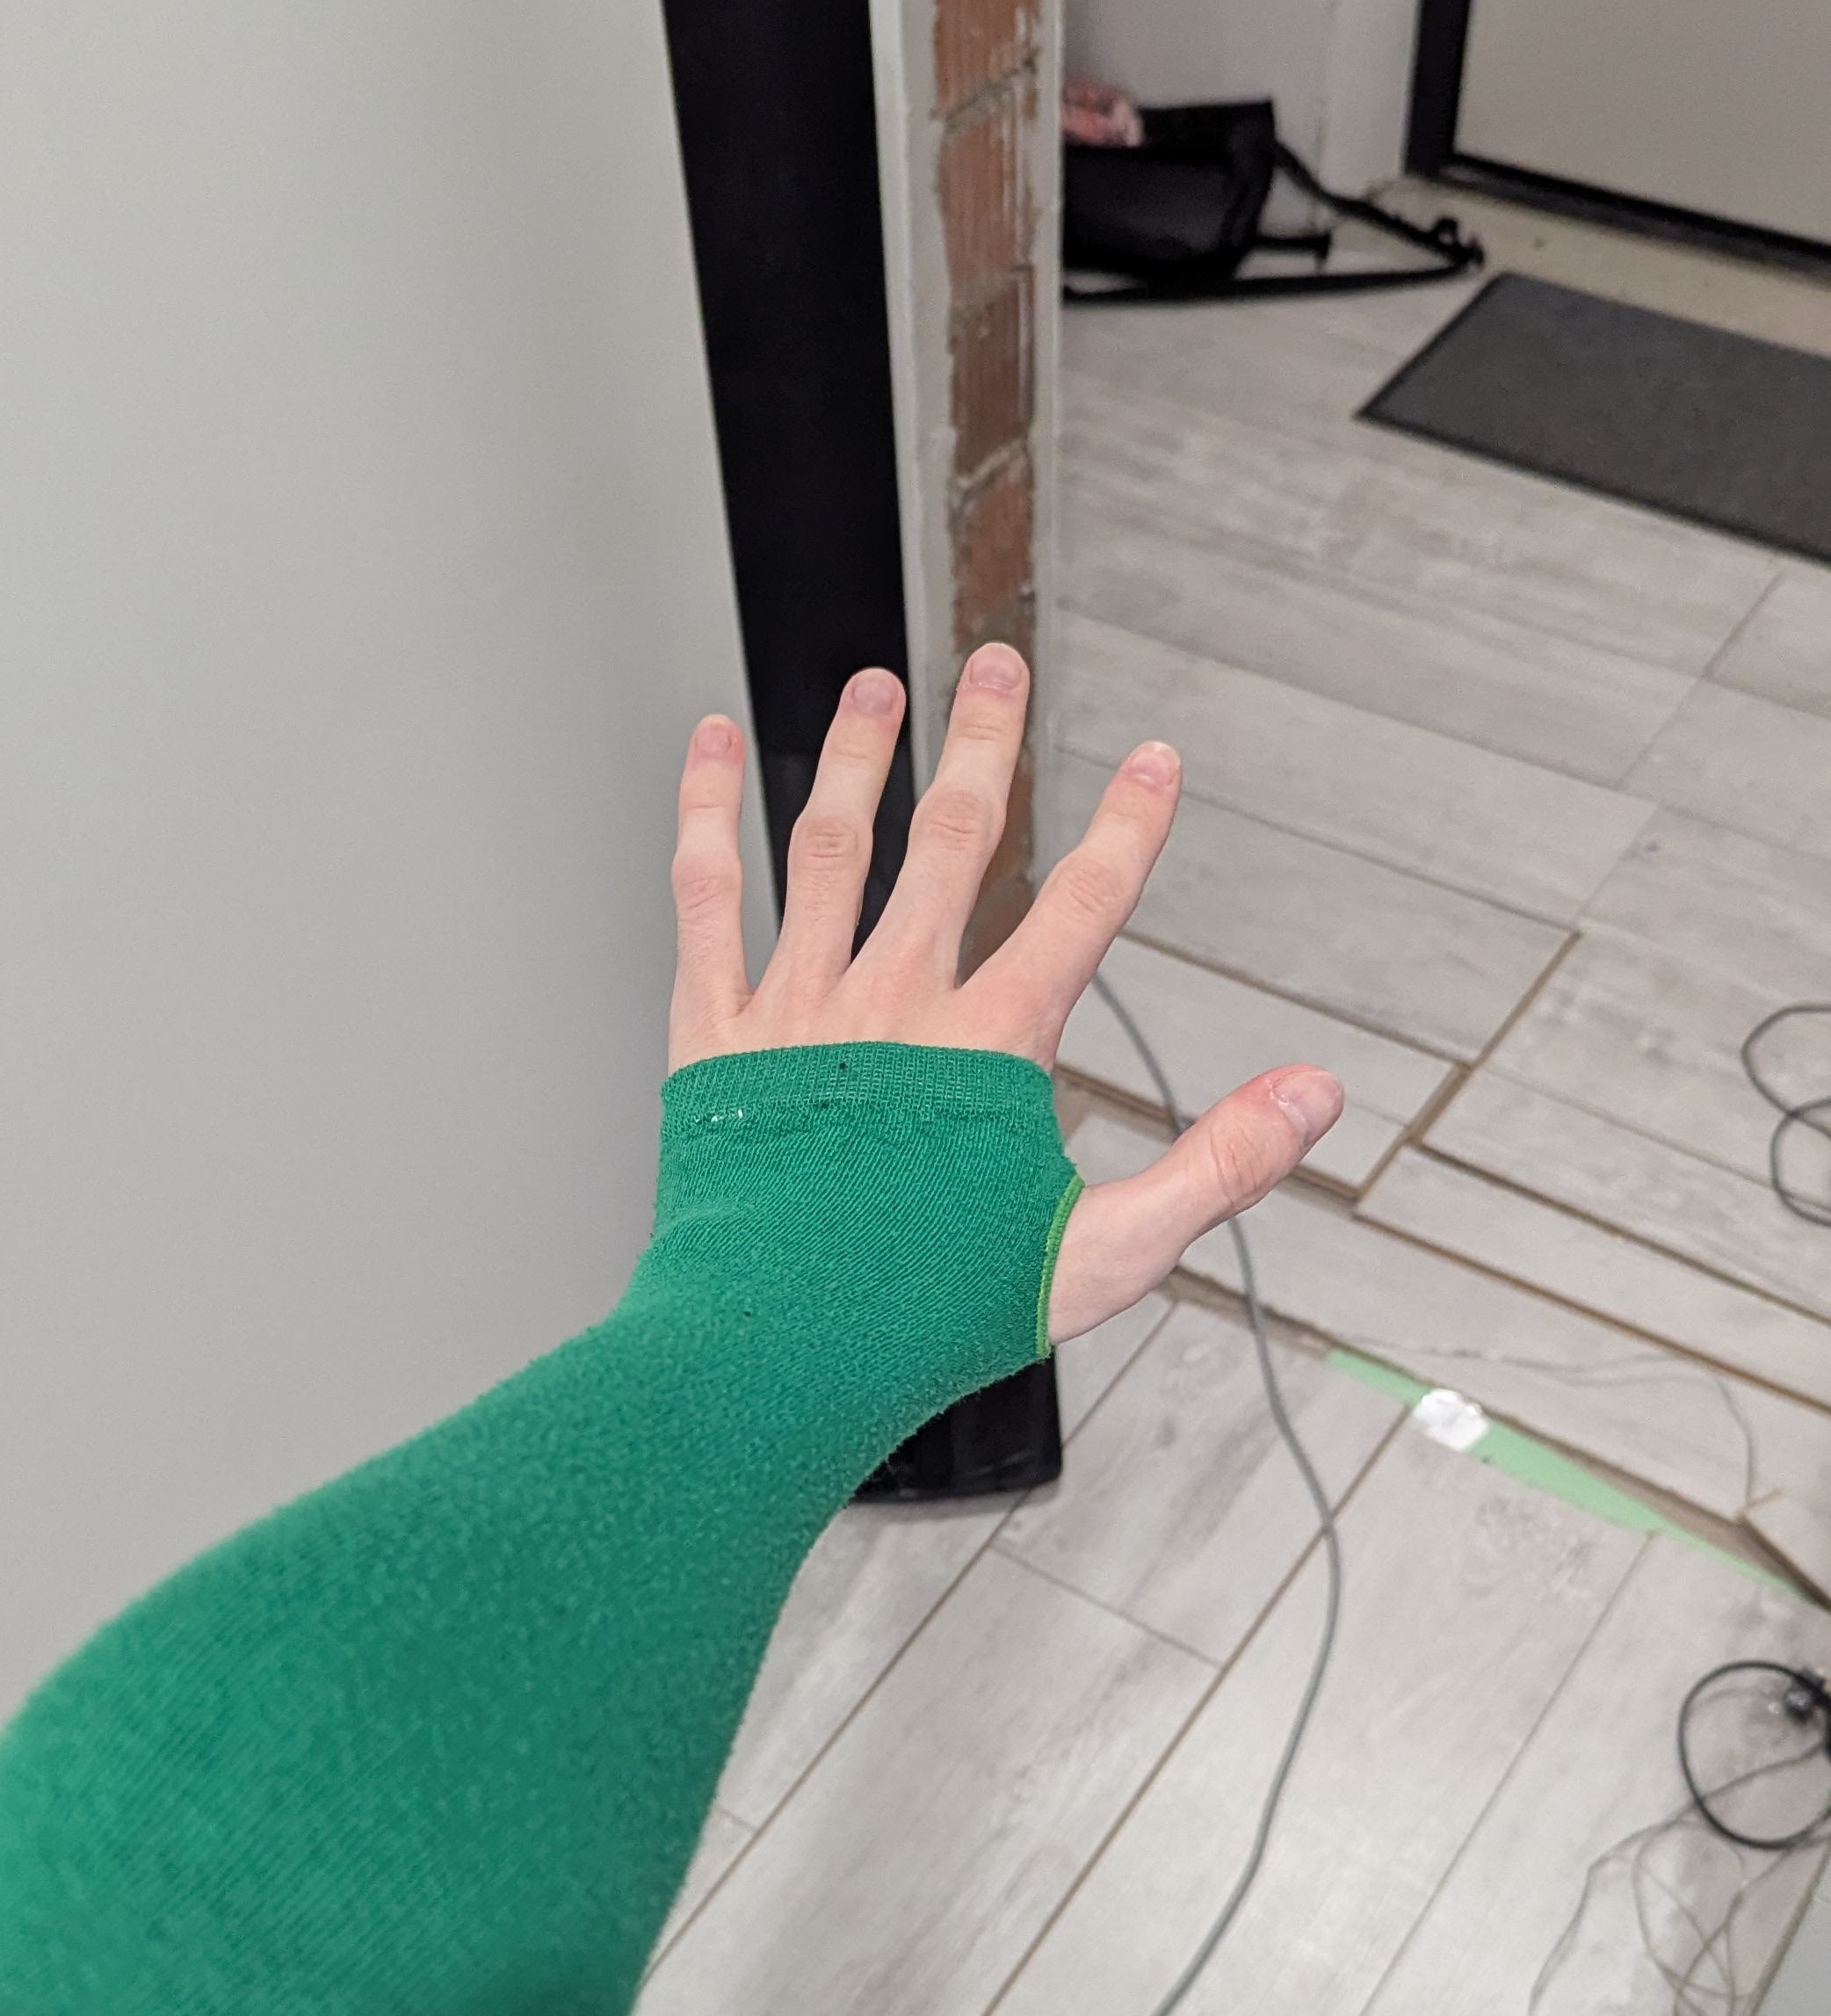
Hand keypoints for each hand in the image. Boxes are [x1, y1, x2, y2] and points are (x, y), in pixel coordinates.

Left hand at [668, 643, 1341, 1342]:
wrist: (775, 1352)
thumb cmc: (928, 1317)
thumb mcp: (1102, 1254)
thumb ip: (1213, 1165)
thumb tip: (1310, 1096)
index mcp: (990, 1050)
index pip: (1083, 908)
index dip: (1130, 826)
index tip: (1156, 761)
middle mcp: (894, 1006)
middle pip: (953, 842)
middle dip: (985, 744)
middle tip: (997, 663)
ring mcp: (800, 1011)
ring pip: (832, 847)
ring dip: (857, 755)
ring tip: (873, 684)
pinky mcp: (715, 1034)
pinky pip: (706, 897)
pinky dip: (704, 811)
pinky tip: (708, 743)